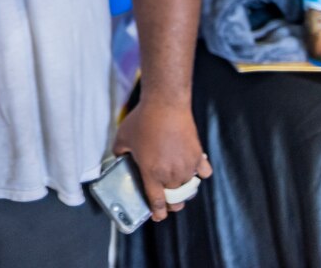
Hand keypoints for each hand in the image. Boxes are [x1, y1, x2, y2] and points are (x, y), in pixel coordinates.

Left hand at [111, 98, 210, 221]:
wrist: (165, 105)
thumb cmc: (143, 120)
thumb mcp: (122, 138)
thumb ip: (118, 153)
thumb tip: (117, 158)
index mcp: (152, 173)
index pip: (157, 202)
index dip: (158, 213)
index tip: (157, 216)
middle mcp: (172, 174)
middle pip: (175, 200)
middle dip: (171, 204)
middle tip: (166, 200)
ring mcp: (187, 166)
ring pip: (189, 188)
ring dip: (183, 189)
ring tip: (177, 184)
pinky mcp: (198, 156)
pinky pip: (203, 173)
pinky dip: (199, 173)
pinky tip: (193, 169)